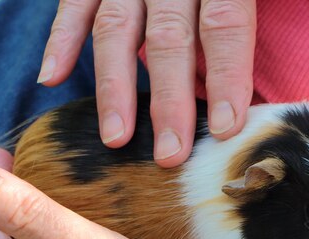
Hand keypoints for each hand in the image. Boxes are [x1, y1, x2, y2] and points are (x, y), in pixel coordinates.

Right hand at [38, 0, 256, 167]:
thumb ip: (246, 18)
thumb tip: (256, 89)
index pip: (225, 25)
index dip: (226, 76)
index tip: (225, 128)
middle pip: (170, 38)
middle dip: (169, 101)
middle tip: (170, 154)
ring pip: (116, 29)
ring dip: (115, 87)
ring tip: (115, 137)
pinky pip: (73, 5)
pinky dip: (60, 39)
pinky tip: (52, 77)